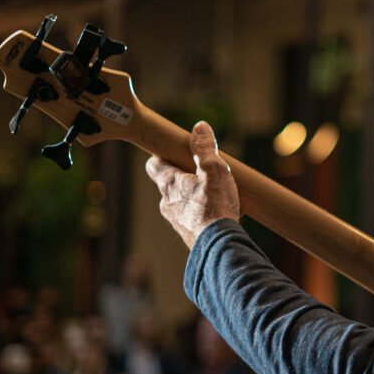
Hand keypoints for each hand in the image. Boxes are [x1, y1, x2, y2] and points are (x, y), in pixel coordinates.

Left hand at [145, 121, 240, 248]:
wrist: (219, 246)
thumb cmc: (215, 207)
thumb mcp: (214, 170)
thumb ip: (205, 148)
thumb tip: (199, 127)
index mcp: (170, 184)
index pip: (154, 164)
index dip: (162, 156)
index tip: (174, 152)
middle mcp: (166, 203)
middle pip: (169, 184)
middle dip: (183, 176)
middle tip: (202, 172)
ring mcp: (176, 221)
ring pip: (180, 202)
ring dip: (193, 197)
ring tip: (214, 194)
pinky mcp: (188, 234)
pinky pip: (191, 218)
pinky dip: (201, 213)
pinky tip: (218, 213)